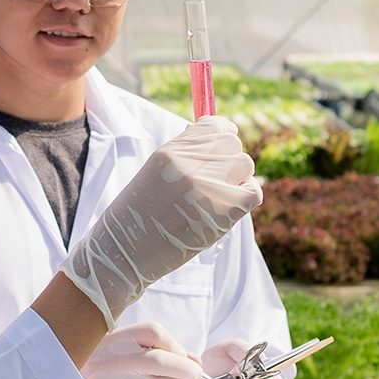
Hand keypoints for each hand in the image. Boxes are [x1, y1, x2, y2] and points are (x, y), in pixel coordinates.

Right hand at [60, 118, 260, 323]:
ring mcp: (207, 187)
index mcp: (170, 151)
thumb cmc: (139, 215)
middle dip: (227, 159)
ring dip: (237, 179)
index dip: (221, 135)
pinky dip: (246, 196)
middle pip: (232, 143)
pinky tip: (230, 207)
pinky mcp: (224, 211)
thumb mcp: (153, 173)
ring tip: (216, 197)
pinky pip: (253, 191)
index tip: (219, 150)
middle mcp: (189, 164)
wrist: (125, 252)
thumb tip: (217, 136)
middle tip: (215, 180)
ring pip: (245, 165)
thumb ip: (184, 155)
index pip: (214, 125)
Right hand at [81, 322, 204, 378]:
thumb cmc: (99, 373)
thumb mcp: (115, 351)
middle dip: (185, 369)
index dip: (175, 344)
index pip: (151, 332)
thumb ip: (153, 349)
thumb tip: (193, 360)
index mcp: (105, 341)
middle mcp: (104, 364)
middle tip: (195, 373)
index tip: (183, 355)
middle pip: (158, 360)